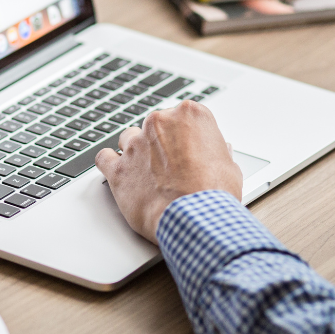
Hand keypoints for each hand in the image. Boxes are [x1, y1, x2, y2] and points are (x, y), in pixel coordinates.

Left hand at [94, 101, 242, 242]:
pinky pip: (104, 158)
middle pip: (155, 125)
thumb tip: (217, 151)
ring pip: (129, 138)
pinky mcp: (119, 168)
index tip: (189, 150)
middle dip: (162, 143)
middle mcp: (160, 122)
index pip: (184, 116)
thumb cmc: (214, 194)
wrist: (195, 218)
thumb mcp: (229, 167)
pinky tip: (120, 173)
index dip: (186, 136)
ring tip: (148, 173)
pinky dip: (110, 164)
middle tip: (172, 166)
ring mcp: (136, 144)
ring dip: (137, 152)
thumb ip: (217, 152)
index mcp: (190, 114)